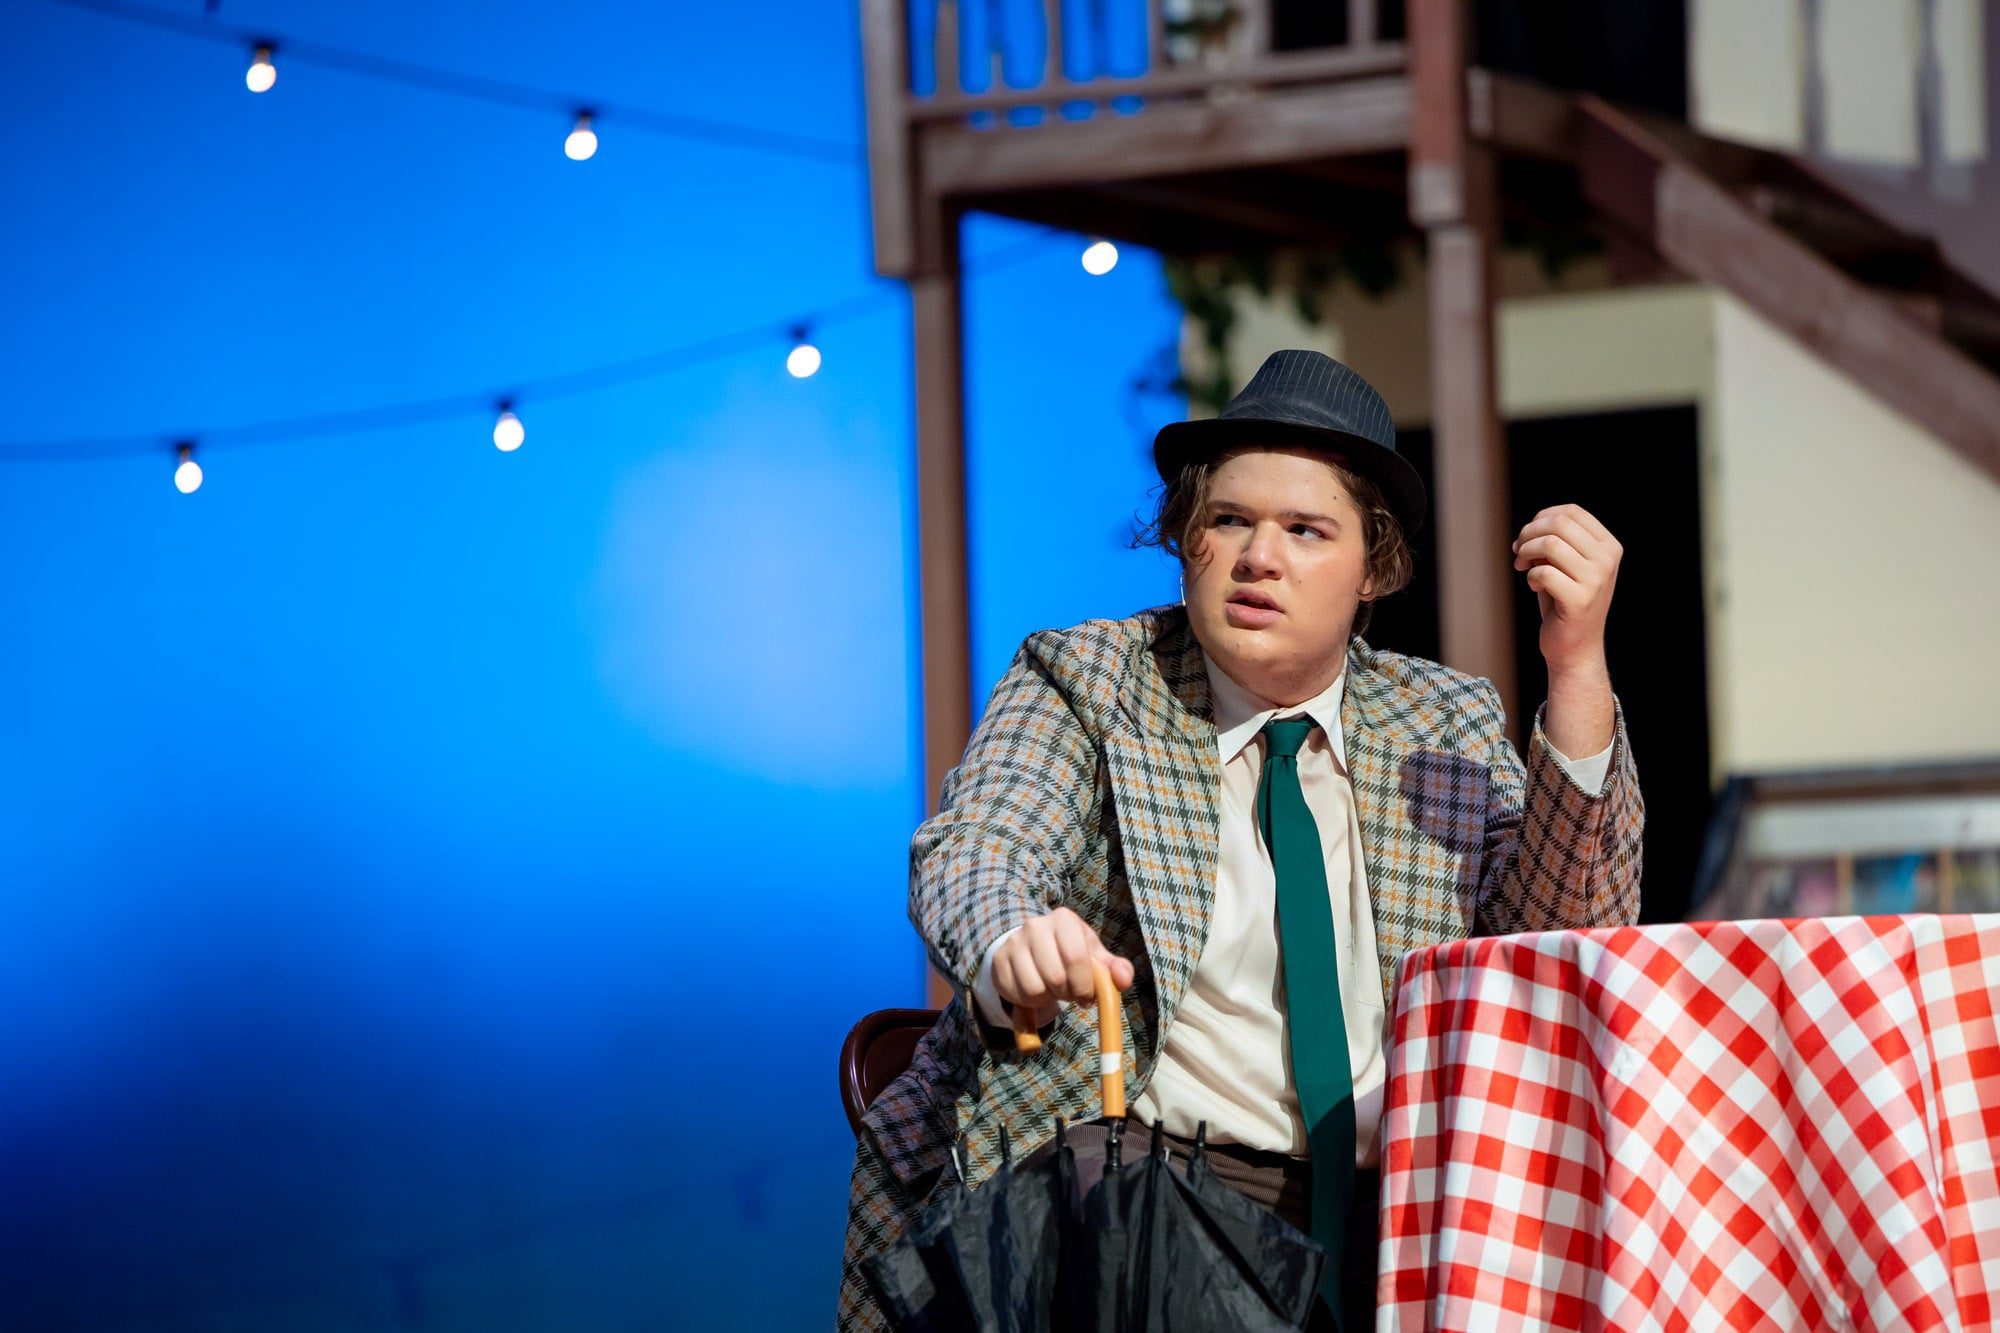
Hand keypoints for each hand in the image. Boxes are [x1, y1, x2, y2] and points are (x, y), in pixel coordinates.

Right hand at [991, 907, 1134, 1027]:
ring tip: (1052, 989)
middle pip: (1055, 977)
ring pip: (1034, 989)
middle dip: (1067, 993)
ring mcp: (1014, 943)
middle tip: (1069, 992)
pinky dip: (1029, 1002)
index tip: (1087, 995)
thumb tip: (1123, 980)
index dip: (1084, 984)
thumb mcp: (1094, 956)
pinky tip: (1036, 990)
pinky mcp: (999, 962)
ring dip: (1048, 998)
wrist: (1033, 946)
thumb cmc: (1070, 951)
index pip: (1076, 957)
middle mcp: (1035, 925)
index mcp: (1064, 919)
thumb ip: (1115, 968)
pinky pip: (1017, 995)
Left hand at [1511, 504, 1621, 678]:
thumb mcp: (1564, 564)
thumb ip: (1554, 541)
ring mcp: (1597, 580)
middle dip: (1529, 533)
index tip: (1527, 536)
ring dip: (1527, 552)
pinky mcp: (1580, 600)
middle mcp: (1608, 560)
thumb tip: (1529, 528)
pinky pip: (1544, 573)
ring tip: (1523, 566)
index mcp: (1609, 546)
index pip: (1572, 511)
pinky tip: (1534, 587)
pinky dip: (1530, 577)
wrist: (1575, 647)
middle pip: (1559, 524)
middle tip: (1519, 551)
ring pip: (1551, 544)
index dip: (1541, 518)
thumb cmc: (1564, 601)